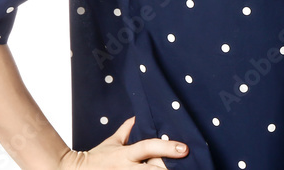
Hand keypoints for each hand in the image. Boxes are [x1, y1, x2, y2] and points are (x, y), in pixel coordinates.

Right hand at [58, 117, 186, 167]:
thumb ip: (125, 131)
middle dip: (169, 168)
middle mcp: (127, 169)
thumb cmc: (94, 159)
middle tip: (188, 165)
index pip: (149, 147)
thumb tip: (135, 118)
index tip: (184, 149)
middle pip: (154, 169)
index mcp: (126, 154)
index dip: (167, 147)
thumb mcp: (111, 143)